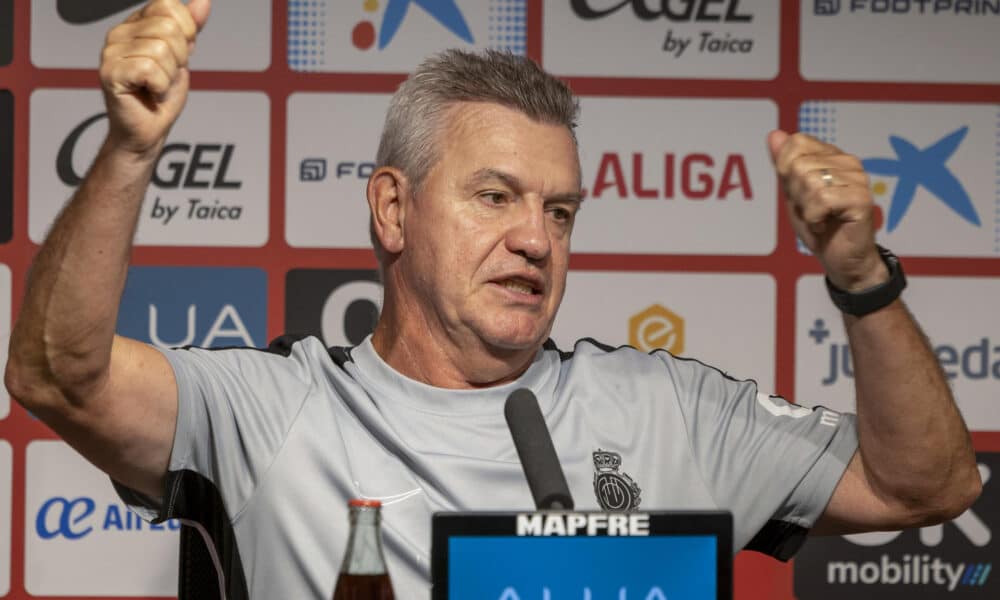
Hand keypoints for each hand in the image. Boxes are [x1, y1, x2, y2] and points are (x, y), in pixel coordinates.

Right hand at [99, 0, 210, 156]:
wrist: (149, 130)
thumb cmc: (161, 96)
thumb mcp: (183, 56)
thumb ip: (191, 27)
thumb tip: (203, 1)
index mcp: (136, 24)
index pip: (168, 4)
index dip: (186, 30)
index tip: (179, 54)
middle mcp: (119, 33)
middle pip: (168, 28)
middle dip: (180, 56)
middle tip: (166, 75)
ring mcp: (111, 52)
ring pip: (161, 49)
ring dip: (169, 74)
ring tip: (157, 85)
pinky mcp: (110, 73)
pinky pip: (150, 69)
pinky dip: (160, 86)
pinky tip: (150, 92)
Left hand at [768, 130, 887, 290]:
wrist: (840, 258)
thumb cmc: (819, 225)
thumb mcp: (793, 192)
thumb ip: (784, 164)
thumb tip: (774, 134)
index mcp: (832, 156)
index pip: (796, 143)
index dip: (786, 170)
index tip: (799, 192)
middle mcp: (848, 162)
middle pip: (799, 165)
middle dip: (796, 194)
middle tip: (812, 210)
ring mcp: (858, 178)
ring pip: (809, 182)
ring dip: (806, 208)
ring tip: (820, 217)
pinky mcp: (862, 198)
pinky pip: (822, 200)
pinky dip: (815, 218)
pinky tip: (827, 223)